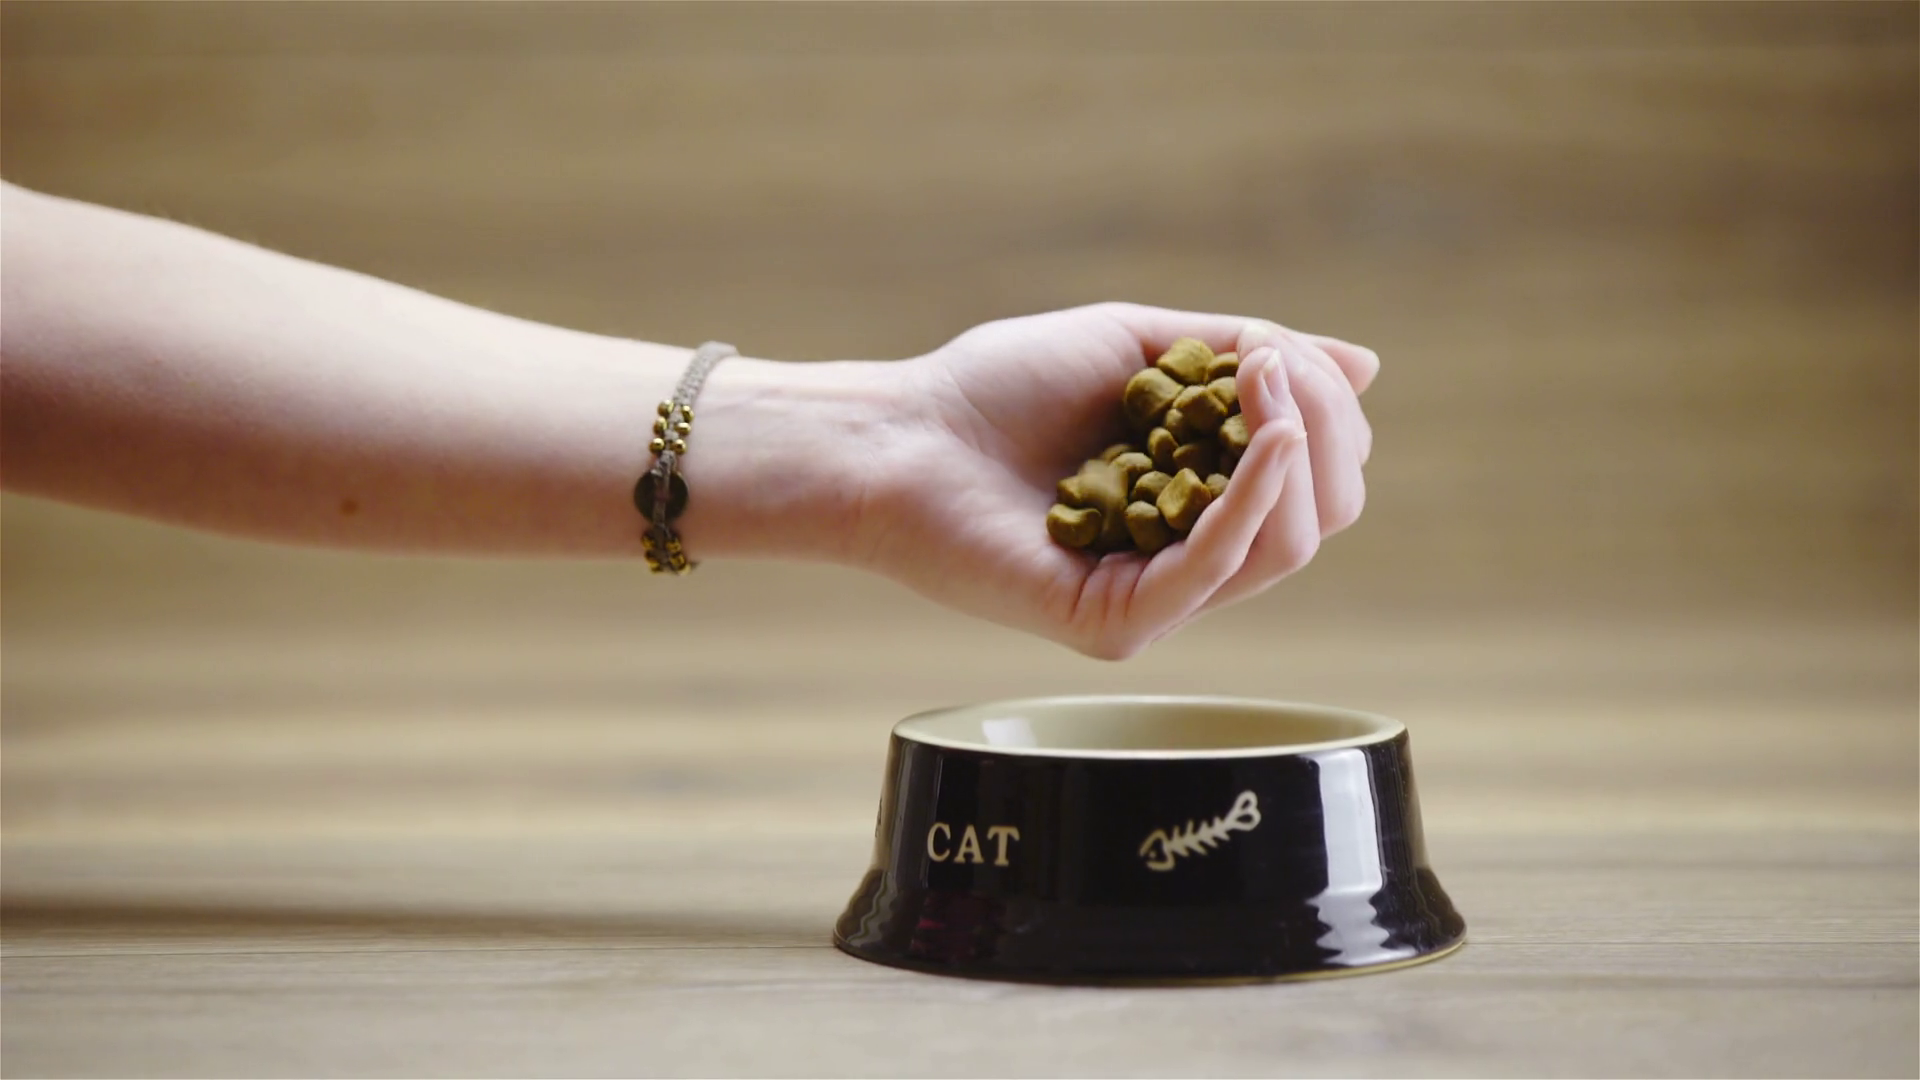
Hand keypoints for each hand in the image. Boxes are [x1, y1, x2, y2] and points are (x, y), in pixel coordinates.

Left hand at [861, 302, 1379, 658]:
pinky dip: (1255, 497)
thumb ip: (1243, 352)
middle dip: (1325, 432)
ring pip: (1286, 547)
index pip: (1313, 479)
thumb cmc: (997, 388)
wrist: (898, 436)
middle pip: (1319, 518)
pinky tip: (1266, 434)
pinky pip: (1218, 568)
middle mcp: (1187, 558)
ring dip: (1298, 455)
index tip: (1279, 351)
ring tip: (1265, 384)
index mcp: (1198, 499)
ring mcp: (1157, 598)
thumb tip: (1366, 365)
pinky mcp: (1119, 622)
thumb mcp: (1139, 346)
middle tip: (1277, 368)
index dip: (1322, 413)